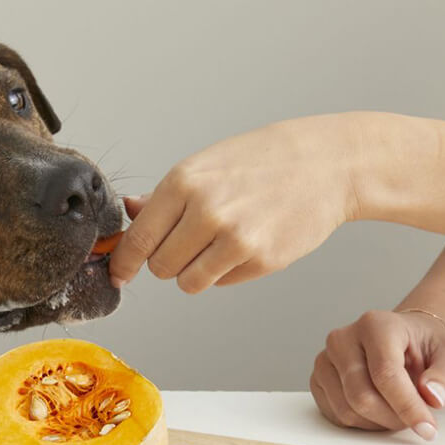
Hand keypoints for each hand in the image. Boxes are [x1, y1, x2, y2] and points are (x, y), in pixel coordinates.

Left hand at [107, 115, 363, 291]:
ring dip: (194, 272)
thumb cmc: (263, 161)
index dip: (123, 263)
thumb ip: (163, 197)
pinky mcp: (261, 260)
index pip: (138, 240)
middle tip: (190, 242)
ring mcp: (235, 238)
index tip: (118, 274)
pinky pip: (220, 283)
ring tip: (216, 245)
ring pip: (187, 283)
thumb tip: (129, 214)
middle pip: (159, 267)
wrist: (325, 164)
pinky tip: (244, 245)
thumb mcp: (205, 166)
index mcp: (184, 182)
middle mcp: (206, 211)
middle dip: (167, 261)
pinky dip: (224, 272)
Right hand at [310, 309, 444, 439]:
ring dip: (378, 423)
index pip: (385, 373)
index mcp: (376, 325)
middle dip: (393, 418)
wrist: (403, 340)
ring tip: (399, 410)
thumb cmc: (424, 347)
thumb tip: (432, 397)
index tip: (428, 429)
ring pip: (347, 410)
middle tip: (417, 420)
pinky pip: (336, 415)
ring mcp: (325, 359)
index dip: (407, 406)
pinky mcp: (317, 380)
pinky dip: (362, 423)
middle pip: (361, 396)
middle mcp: (343, 338)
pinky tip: (379, 410)